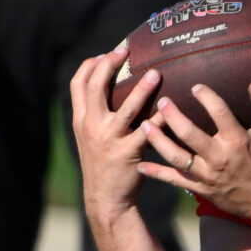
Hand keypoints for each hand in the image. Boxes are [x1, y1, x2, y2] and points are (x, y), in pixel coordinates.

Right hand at [68, 47, 160, 220]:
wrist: (105, 198)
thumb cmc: (103, 164)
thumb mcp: (90, 137)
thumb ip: (95, 114)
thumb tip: (109, 87)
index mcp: (81, 120)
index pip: (78, 84)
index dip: (91, 65)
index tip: (106, 52)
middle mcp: (91, 127)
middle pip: (96, 88)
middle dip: (109, 65)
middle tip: (125, 51)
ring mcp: (109, 140)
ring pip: (125, 108)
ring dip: (141, 89)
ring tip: (156, 74)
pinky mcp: (128, 153)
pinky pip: (147, 131)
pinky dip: (160, 119)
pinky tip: (172, 109)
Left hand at [137, 81, 250, 226]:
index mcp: (238, 140)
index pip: (219, 112)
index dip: (206, 96)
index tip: (195, 86)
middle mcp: (220, 157)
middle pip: (190, 134)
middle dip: (172, 116)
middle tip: (161, 102)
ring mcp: (208, 175)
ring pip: (177, 158)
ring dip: (158, 141)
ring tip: (145, 126)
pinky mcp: (202, 189)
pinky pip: (175, 180)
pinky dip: (157, 173)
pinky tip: (141, 165)